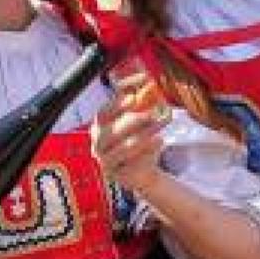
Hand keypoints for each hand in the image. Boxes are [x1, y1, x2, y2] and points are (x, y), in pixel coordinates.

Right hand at [92, 69, 171, 193]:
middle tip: (152, 114)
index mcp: (100, 125)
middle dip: (133, 120)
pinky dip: (148, 152)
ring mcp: (105, 160)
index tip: (133, 97)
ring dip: (145, 136)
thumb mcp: (143, 120)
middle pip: (110, 130)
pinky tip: (160, 143)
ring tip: (161, 128)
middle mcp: (98, 142)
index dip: (118, 103)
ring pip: (123, 148)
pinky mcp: (116, 175)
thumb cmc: (141, 142)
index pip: (103, 112)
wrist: (143, 172)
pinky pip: (132, 164)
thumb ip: (144, 103)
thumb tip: (149, 83)